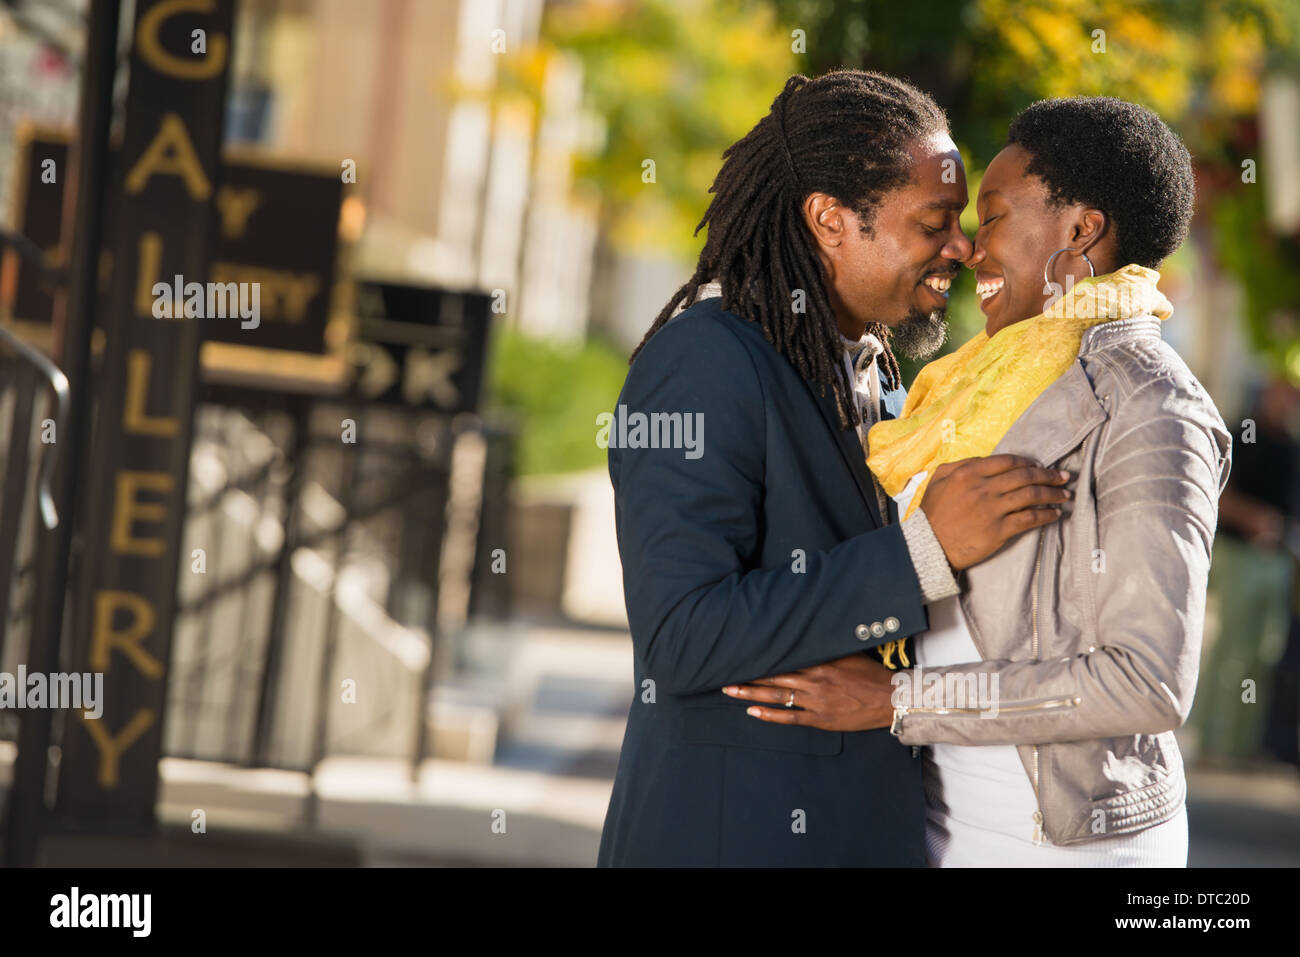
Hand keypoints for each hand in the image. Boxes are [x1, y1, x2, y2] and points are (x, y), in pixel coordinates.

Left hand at [721, 654, 895, 731]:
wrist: (890, 699)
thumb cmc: (870, 674)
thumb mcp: (848, 653)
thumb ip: (825, 646)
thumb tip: (807, 633)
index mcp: (819, 662)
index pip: (782, 657)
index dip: (760, 657)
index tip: (741, 653)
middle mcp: (813, 681)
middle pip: (773, 678)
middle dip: (747, 676)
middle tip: (723, 674)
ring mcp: (815, 702)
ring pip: (776, 697)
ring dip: (751, 695)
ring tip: (730, 691)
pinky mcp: (820, 720)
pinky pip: (790, 718)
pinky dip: (770, 716)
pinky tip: (753, 713)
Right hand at [921, 454, 1070, 569]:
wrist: (928, 545)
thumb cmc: (932, 512)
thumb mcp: (939, 479)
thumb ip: (961, 465)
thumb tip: (985, 460)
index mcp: (969, 472)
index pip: (1008, 462)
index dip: (1028, 462)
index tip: (1039, 465)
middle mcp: (983, 488)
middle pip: (1025, 476)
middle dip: (1048, 475)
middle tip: (1063, 476)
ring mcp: (992, 509)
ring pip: (1031, 496)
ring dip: (1052, 494)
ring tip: (1065, 494)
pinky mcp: (998, 530)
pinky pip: (1029, 519)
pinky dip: (1045, 515)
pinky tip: (1055, 514)